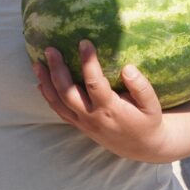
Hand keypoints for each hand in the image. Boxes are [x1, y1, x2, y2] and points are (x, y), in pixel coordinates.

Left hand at [33, 40, 166, 160]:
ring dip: (46, 82)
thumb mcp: (152, 105)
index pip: (94, 84)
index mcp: (110, 109)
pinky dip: (48, 97)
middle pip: (68, 92)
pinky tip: (40, 83)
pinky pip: (59, 111)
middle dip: (57, 70)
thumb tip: (127, 68)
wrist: (142, 147)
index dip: (88, 62)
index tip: (84, 42)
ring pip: (58, 103)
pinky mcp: (79, 125)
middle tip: (50, 49)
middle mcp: (92, 117)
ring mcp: (83, 123)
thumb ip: (141, 87)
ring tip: (37, 63)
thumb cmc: (148, 121)